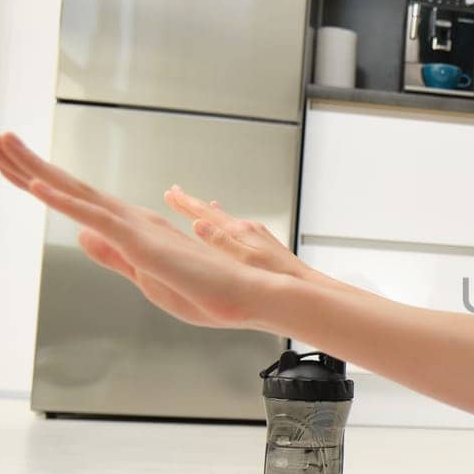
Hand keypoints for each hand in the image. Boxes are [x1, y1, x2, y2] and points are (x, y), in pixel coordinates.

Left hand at [0, 131, 281, 330]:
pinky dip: (62, 200)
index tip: (11, 161)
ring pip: (72, 191)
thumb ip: (112, 254)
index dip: (40, 180)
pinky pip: (93, 215)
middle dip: (26, 161)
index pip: (76, 201)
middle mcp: (128, 219)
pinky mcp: (139, 241)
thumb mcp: (147, 277)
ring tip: (1, 143)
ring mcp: (132, 227)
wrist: (247, 295)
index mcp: (131, 230)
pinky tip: (35, 186)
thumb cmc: (209, 292)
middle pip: (67, 186)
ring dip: (33, 167)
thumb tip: (82, 234)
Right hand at [162, 184, 320, 284]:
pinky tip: (228, 224)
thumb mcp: (243, 260)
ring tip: (199, 204)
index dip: (185, 203)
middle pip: (213, 212)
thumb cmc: (275, 275)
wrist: (303, 282)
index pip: (205, 213)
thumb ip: (221, 242)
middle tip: (175, 192)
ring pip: (225, 219)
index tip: (171, 192)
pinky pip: (236, 227)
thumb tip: (198, 224)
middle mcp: (247, 228)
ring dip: (209, 211)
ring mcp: (255, 234)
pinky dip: (225, 222)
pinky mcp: (262, 243)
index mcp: (239, 231)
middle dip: (192, 203)